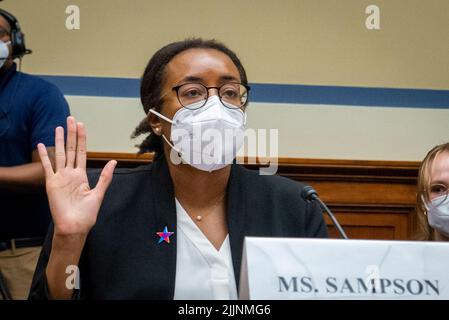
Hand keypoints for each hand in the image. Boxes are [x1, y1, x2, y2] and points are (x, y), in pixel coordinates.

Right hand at [38, 116, 116, 236]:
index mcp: (81, 175)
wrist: (75, 226)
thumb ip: (105, 177)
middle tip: (71, 119)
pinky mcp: (51, 183)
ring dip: (59, 141)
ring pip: (59, 154)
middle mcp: (70, 174)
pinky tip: (41, 144)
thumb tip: (113, 161)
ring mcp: (60, 177)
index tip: (81, 126)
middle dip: (72, 134)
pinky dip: (44, 155)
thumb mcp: (98, 193)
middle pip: (71, 149)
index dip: (82, 139)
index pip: (82, 152)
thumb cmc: (87, 214)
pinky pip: (47, 166)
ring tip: (59, 127)